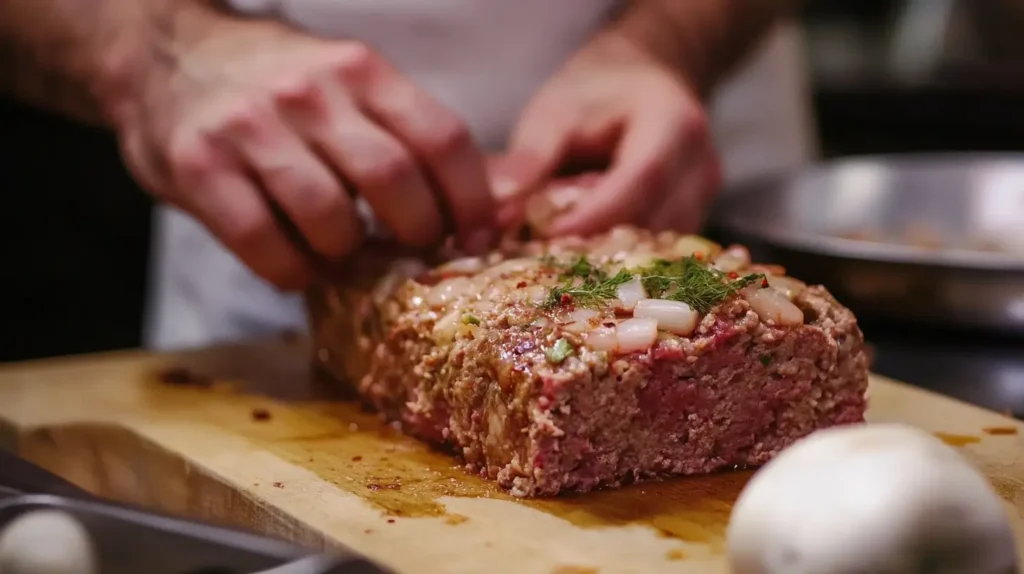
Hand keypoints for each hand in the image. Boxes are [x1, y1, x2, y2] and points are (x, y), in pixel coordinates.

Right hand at [111, 4, 495, 289]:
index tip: (477, 238)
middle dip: (415, 233)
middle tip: (410, 250)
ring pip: (331, 219)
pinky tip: (297, 264)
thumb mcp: (349, 86)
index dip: (471, 201)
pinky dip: (293, 271)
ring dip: (347, 254)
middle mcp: (311, 92)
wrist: (167, 58)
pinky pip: (265, 245)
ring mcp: (252, 127)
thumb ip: (409, 135)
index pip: (443, 138)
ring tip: (343, 252)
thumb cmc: (279, 90)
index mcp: (362, 70)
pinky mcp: (200, 167)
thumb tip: (489, 206)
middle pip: (394, 180)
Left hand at [494, 29, 720, 236]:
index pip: (642, 180)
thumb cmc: (597, 92)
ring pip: (658, 246)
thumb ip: (530, 159)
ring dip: (609, 258)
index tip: (547, 239)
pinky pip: (659, 251)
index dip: (595, 215)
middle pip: (654, 222)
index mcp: (674, 125)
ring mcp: (703, 197)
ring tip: (558, 257)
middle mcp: (701, 166)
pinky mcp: (694, 219)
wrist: (642, 81)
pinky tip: (583, 254)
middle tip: (542, 258)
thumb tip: (497, 213)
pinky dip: (620, 258)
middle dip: (597, 244)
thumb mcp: (555, 111)